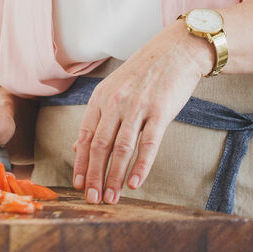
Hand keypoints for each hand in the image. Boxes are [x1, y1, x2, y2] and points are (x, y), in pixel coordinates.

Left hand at [72, 22, 210, 203]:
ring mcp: (137, 107)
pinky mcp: (160, 112)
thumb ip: (97, 117)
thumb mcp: (113, 89)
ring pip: (121, 148)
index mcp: (101, 97)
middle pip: (100, 145)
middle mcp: (115, 102)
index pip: (86, 135)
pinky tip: (134, 183)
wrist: (174, 52)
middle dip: (94, 175)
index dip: (81, 162)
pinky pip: (148, 144)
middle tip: (92, 199)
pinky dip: (140, 166)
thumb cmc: (143, 73)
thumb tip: (79, 145)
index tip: (78, 184)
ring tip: (111, 197)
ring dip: (115, 176)